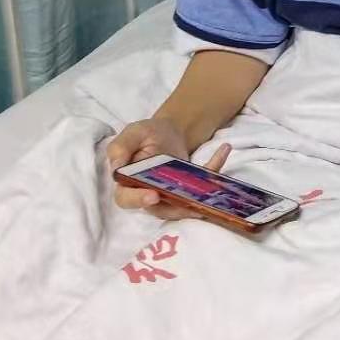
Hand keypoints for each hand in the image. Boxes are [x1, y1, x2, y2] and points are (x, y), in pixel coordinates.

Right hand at [106, 117, 230, 221]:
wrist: (168, 130)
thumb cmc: (145, 135)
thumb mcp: (133, 133)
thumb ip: (121, 147)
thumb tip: (116, 167)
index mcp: (129, 183)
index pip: (127, 199)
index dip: (138, 200)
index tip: (153, 195)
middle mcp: (149, 195)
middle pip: (160, 209)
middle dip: (176, 206)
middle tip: (192, 199)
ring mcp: (171, 196)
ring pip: (184, 205)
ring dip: (201, 194)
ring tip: (213, 170)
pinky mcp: (189, 192)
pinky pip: (203, 189)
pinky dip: (214, 171)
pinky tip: (224, 149)